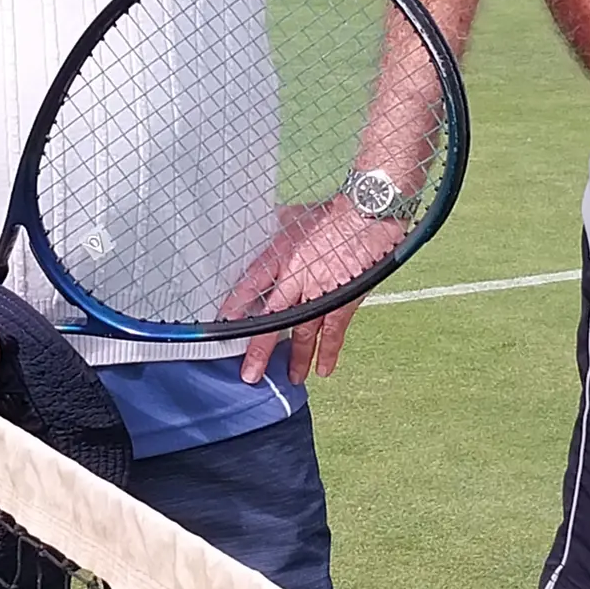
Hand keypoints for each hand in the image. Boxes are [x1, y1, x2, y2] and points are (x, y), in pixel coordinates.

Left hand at [225, 200, 402, 386]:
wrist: (366, 212)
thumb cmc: (333, 211)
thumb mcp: (296, 214)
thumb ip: (280, 225)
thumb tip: (270, 223)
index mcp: (280, 255)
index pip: (250, 285)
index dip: (236, 307)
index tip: (223, 326)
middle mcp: (295, 277)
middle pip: (272, 319)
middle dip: (260, 349)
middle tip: (250, 373)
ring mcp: (320, 292)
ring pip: (302, 332)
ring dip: (295, 358)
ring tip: (290, 378)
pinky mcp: (343, 300)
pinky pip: (333, 332)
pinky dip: (329, 351)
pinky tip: (323, 369)